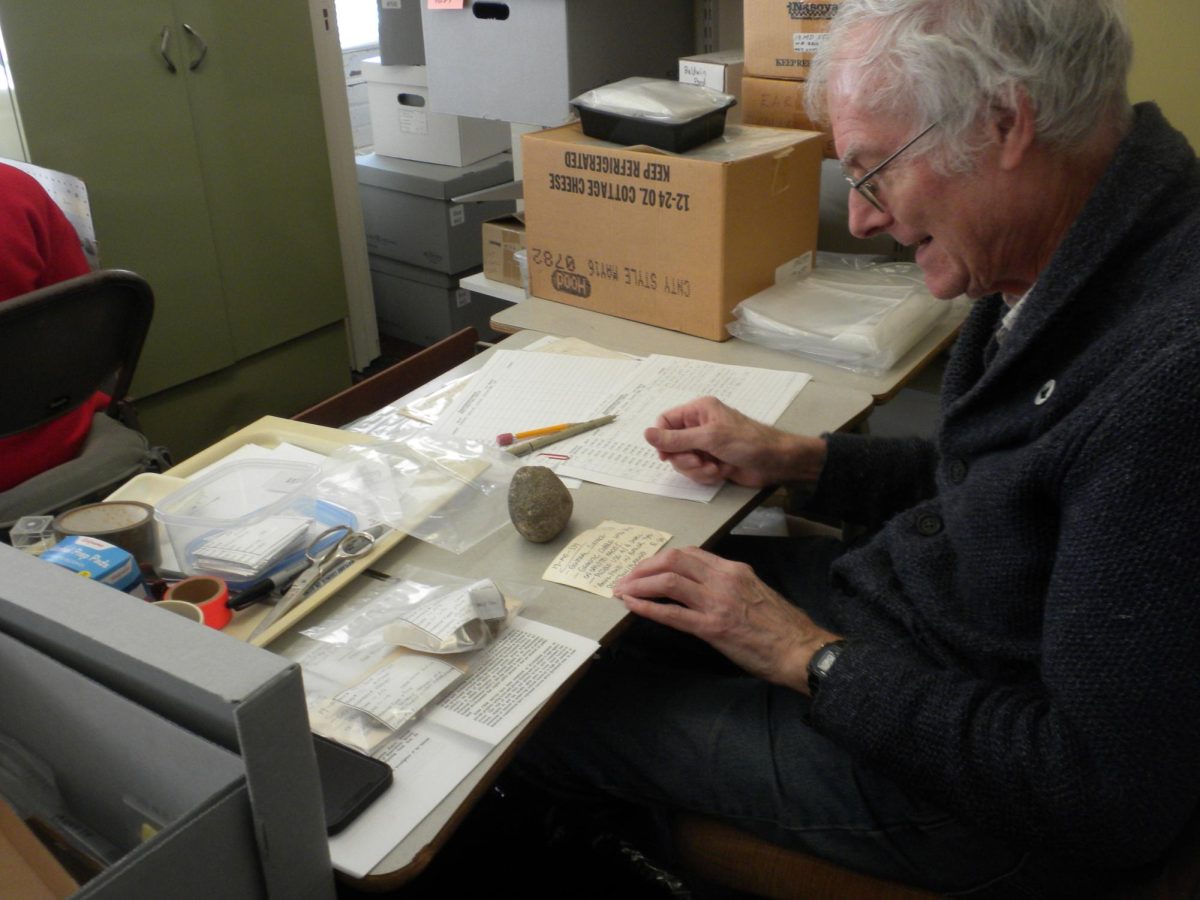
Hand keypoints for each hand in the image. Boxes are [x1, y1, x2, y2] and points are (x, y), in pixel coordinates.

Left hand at [613, 547, 839, 693]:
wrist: (800, 649)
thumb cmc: (782, 627)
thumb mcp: (755, 592)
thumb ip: (729, 585)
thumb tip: (702, 588)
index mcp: (734, 569)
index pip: (690, 554)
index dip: (661, 559)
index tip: (646, 569)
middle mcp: (723, 579)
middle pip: (673, 560)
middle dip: (643, 567)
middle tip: (626, 579)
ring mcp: (717, 602)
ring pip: (668, 581)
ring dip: (639, 585)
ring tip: (622, 591)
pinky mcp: (712, 627)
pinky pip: (672, 613)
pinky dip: (648, 607)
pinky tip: (633, 607)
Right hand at [644, 396, 825, 487]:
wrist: (776, 462)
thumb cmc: (746, 442)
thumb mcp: (709, 437)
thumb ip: (676, 438)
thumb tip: (646, 434)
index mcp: (697, 411)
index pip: (665, 422)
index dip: (662, 439)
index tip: (666, 455)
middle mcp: (698, 426)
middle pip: (671, 446)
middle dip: (684, 459)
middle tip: (700, 461)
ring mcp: (705, 446)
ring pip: (682, 462)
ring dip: (696, 469)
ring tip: (715, 468)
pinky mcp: (711, 462)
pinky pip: (695, 472)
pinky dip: (705, 475)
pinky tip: (721, 472)